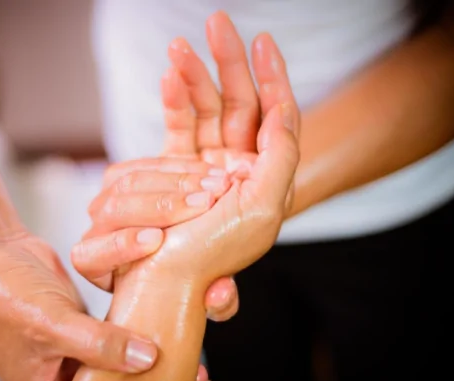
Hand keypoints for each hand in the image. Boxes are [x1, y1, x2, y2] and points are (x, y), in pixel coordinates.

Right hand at [0, 233, 214, 380]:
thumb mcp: (51, 324)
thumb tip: (148, 358)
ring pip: (124, 363)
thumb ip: (99, 345)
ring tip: (198, 360)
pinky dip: (142, 330)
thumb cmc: (4, 293)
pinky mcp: (83, 325)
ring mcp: (73, 352)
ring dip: (156, 359)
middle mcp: (61, 379)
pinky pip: (120, 333)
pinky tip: (171, 326)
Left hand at [72, 157, 238, 322]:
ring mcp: (106, 199)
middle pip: (114, 211)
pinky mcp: (123, 174)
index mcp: (96, 267)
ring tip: (218, 186)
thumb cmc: (190, 278)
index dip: (121, 247)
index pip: (91, 257)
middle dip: (163, 206)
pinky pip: (148, 163)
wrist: (193, 242)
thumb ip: (215, 302)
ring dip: (180, 182)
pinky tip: (212, 174)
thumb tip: (219, 295)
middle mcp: (95, 232)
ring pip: (131, 182)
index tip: (156, 240)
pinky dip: (184, 167)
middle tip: (205, 204)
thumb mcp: (202, 295)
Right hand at [125, 13, 299, 287]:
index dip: (271, 76)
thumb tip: (285, 107)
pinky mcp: (174, 170)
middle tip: (218, 22)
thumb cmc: (218, 250)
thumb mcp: (264, 206)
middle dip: (228, 61)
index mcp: (263, 173)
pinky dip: (173, 102)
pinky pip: (177, 128)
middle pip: (237, 101)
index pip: (271, 113)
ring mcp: (205, 165)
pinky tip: (168, 77)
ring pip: (204, 108)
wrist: (169, 282)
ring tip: (179, 47)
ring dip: (194, 75)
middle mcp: (237, 166)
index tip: (264, 42)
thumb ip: (282, 155)